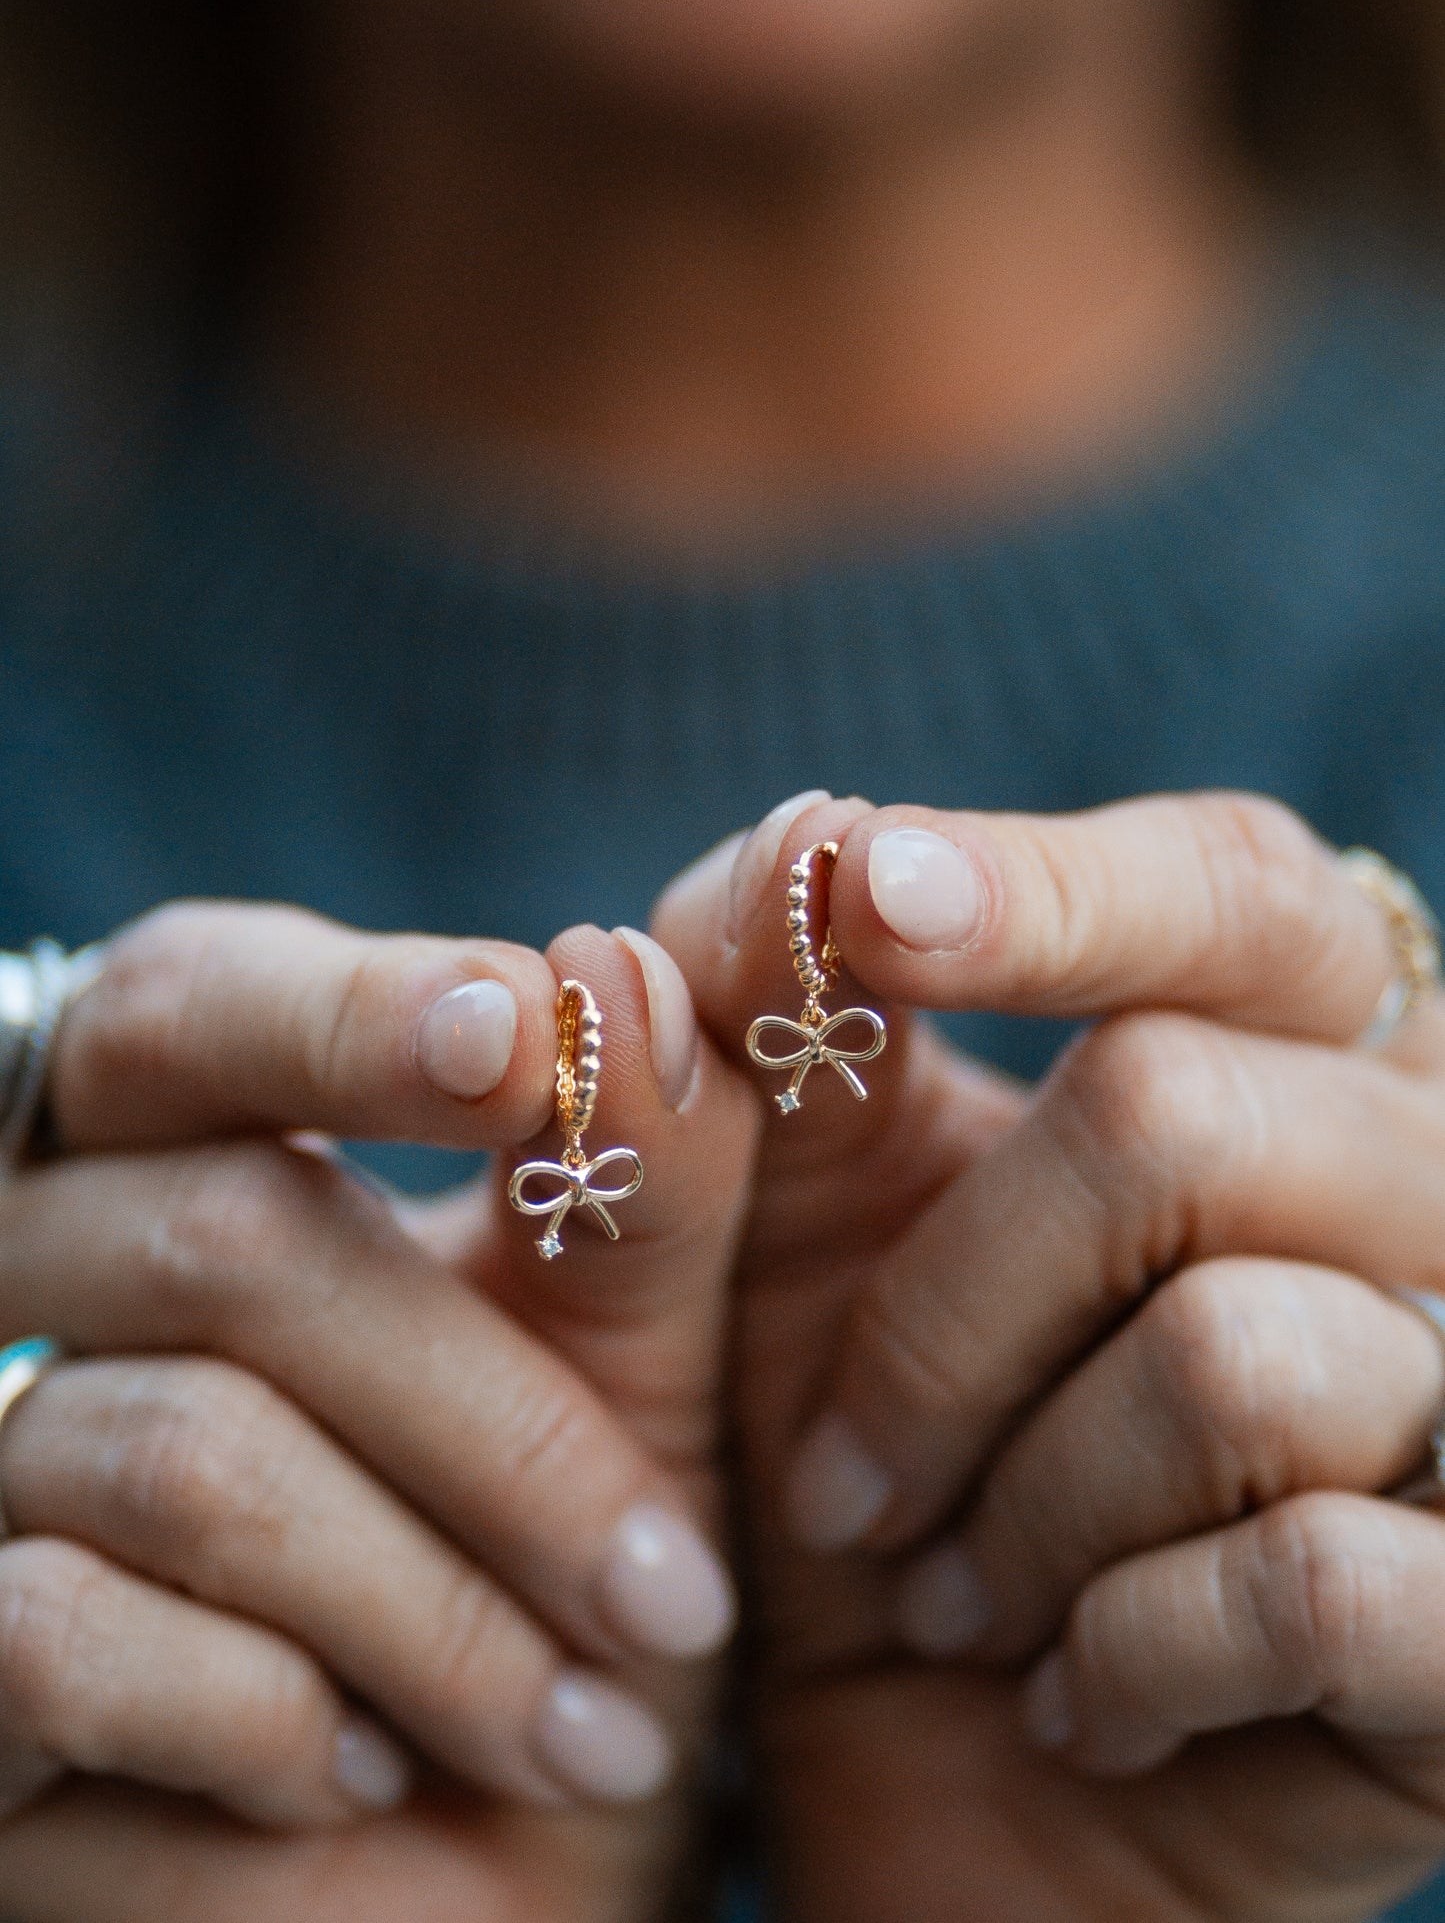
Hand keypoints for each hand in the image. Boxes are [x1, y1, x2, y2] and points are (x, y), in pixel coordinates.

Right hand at [0, 902, 757, 1921]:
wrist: (510, 1880)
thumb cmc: (576, 1581)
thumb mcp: (647, 1372)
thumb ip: (639, 1183)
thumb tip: (619, 974)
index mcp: (208, 1147)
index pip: (198, 1002)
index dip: (347, 1011)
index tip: (521, 1033)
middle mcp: (53, 1279)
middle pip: (224, 1235)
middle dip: (494, 1423)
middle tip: (672, 1592)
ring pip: (191, 1455)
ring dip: (436, 1617)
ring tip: (586, 1728)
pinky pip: (64, 1635)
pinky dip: (273, 1724)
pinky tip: (358, 1774)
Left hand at [657, 789, 1444, 1921]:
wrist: (944, 1812)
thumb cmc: (876, 1480)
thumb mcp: (784, 1261)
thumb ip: (762, 1067)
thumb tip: (733, 874)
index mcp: (1273, 1064)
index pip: (1237, 890)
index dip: (1055, 888)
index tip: (858, 896)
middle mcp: (1414, 1198)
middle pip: (1175, 1113)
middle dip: (938, 1318)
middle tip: (847, 1481)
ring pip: (1232, 1353)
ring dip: (1015, 1510)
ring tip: (957, 1601)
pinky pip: (1309, 1576)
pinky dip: (1124, 1652)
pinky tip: (1075, 1703)